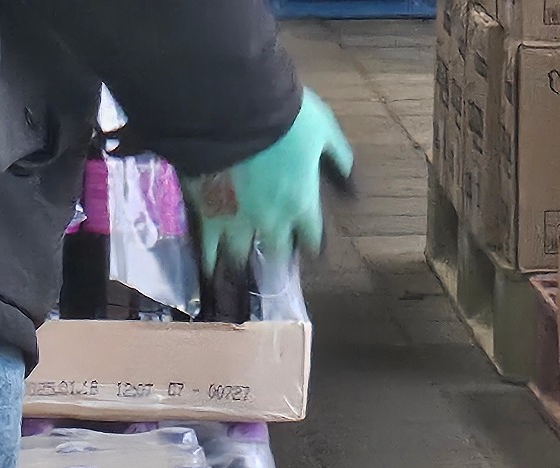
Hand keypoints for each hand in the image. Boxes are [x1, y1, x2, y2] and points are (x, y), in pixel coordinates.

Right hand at [183, 88, 352, 270]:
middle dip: (279, 255)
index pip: (313, 240)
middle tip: (275, 257)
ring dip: (242, 261)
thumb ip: (339, 157)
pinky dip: (208, 258)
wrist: (236, 107)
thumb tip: (352, 186)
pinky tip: (207, 267)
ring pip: (241, 255)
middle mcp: (272, 222)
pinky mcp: (208, 217)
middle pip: (278, 252)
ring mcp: (238, 223)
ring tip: (238, 268)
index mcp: (302, 204)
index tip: (311, 248)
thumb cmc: (286, 116)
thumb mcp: (324, 129)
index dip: (313, 245)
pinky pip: (208, 247)